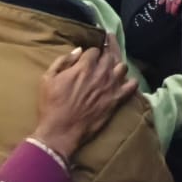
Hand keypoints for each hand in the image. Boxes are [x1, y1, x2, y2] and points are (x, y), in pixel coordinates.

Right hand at [33, 44, 137, 158]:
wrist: (61, 131)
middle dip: (104, 57)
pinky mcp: (117, 99)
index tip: (87, 59)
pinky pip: (133, 85)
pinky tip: (124, 83)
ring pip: (122, 67)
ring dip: (116, 68)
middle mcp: (101, 73)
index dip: (90, 54)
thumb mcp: (48, 78)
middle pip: (110, 56)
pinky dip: (130, 82)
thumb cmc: (52, 105)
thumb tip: (78, 50)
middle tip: (99, 64)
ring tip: (111, 72)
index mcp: (84, 66)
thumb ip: (63, 60)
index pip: (94, 50)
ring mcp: (111, 85)